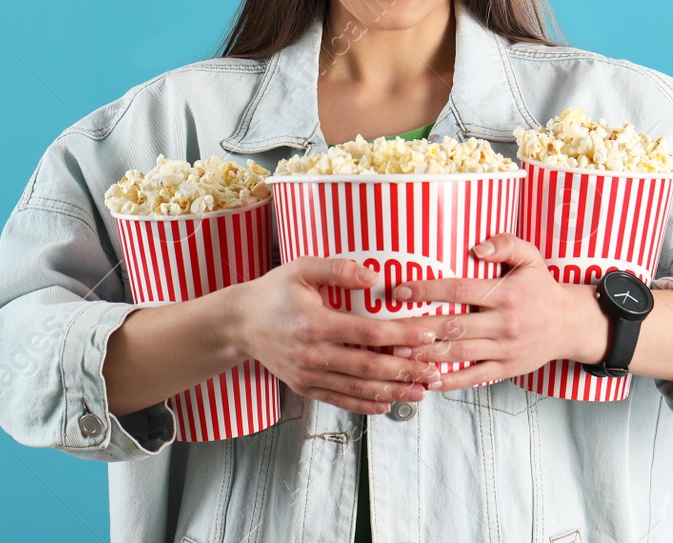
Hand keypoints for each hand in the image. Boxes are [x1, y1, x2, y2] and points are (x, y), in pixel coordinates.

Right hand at [230, 257, 441, 413]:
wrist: (239, 323)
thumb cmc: (274, 291)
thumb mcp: (301, 268)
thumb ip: (337, 269)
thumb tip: (373, 276)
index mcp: (315, 323)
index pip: (367, 332)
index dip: (400, 335)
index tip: (426, 335)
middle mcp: (312, 354)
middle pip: (368, 367)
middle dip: (405, 370)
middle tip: (433, 371)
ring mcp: (308, 374)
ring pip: (357, 388)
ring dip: (392, 392)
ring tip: (420, 392)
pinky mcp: (304, 386)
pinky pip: (339, 399)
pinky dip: (364, 404)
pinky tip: (386, 404)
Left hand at [392, 233, 597, 390]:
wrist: (570, 324)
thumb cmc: (542, 287)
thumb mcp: (530, 257)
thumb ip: (505, 244)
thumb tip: (476, 248)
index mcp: (506, 293)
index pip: (460, 290)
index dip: (429, 290)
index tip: (401, 291)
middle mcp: (505, 322)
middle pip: (455, 325)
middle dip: (419, 328)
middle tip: (389, 329)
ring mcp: (506, 348)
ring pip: (461, 354)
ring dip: (428, 356)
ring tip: (399, 355)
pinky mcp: (507, 369)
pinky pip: (475, 377)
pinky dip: (451, 381)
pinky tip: (429, 380)